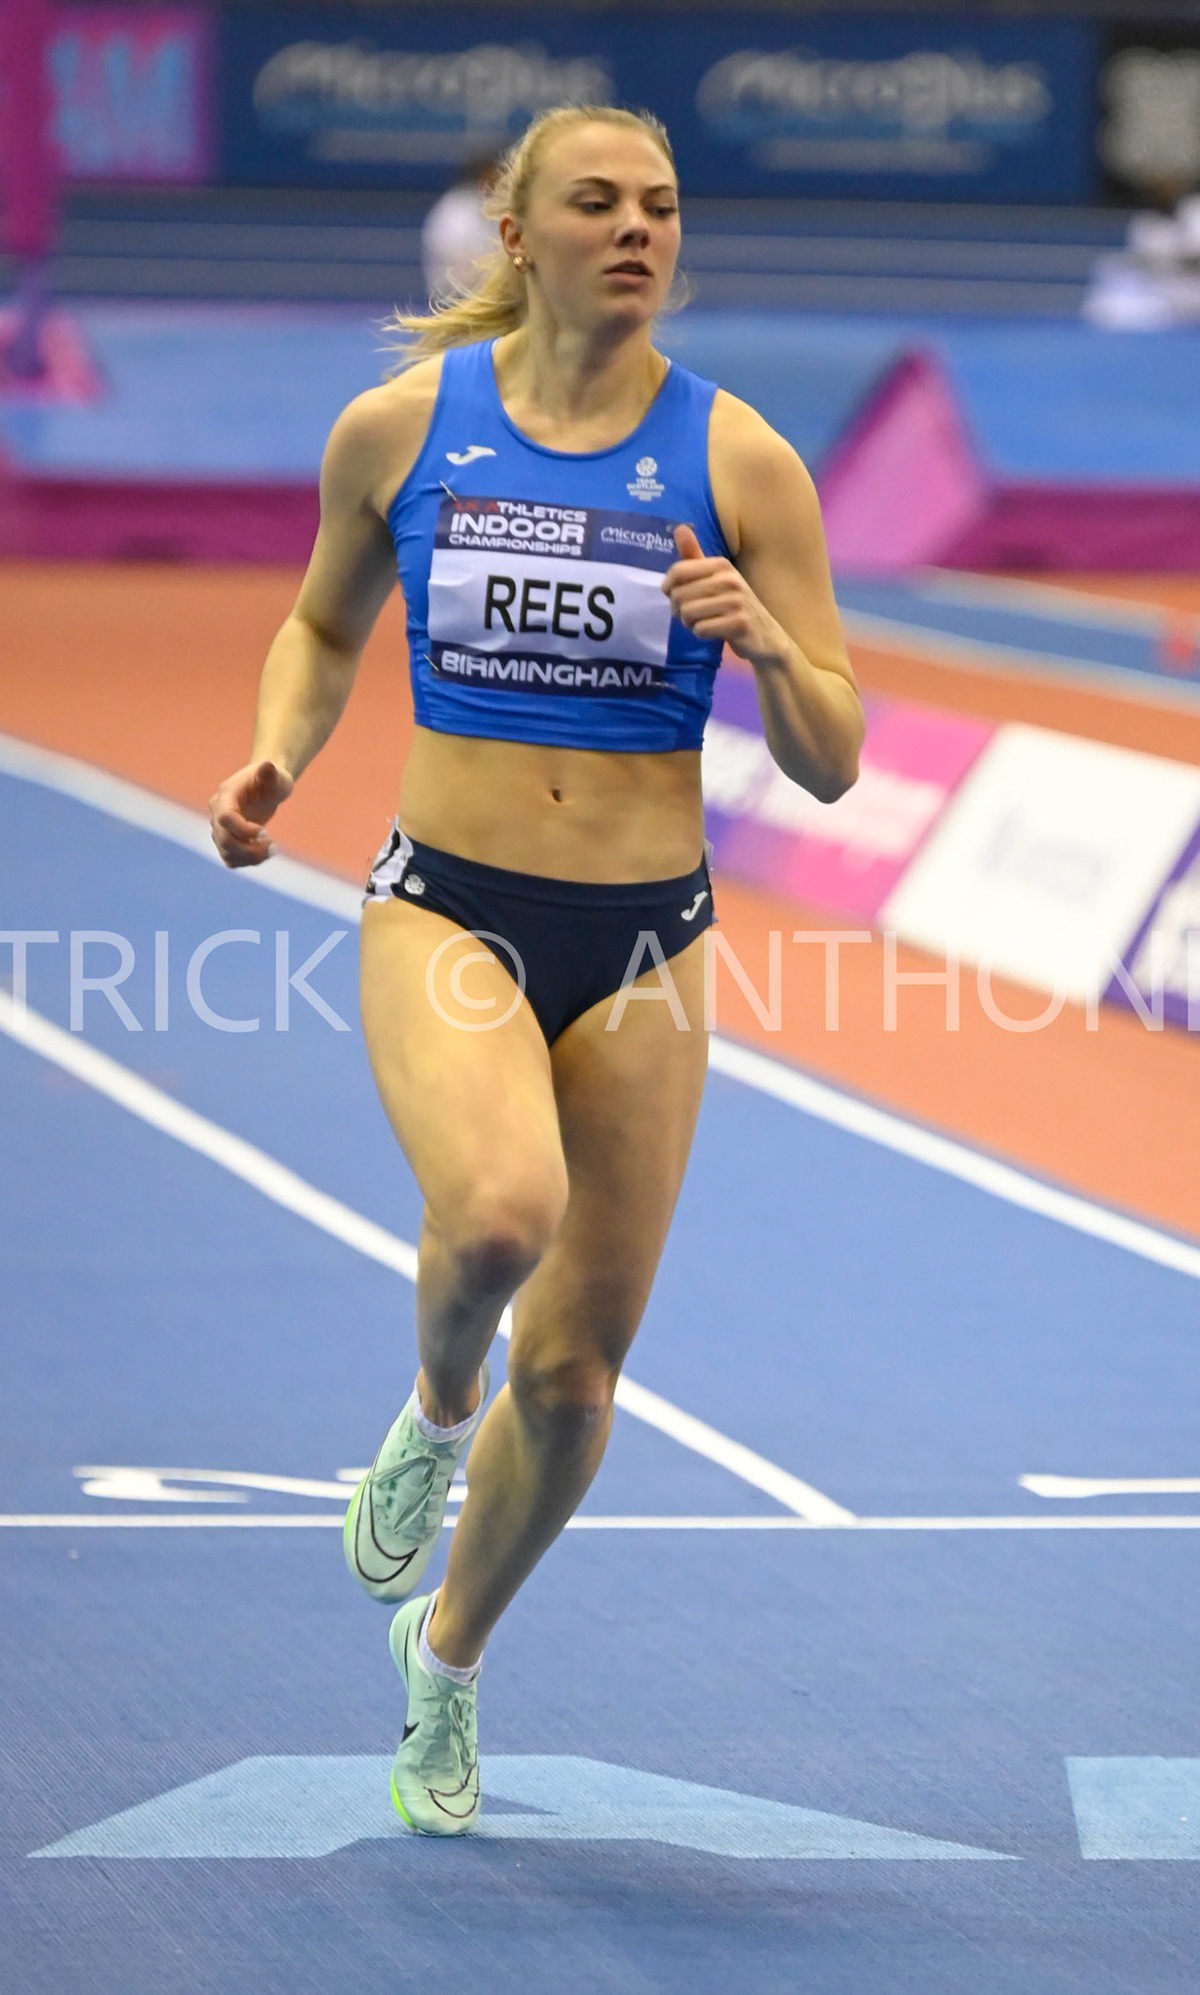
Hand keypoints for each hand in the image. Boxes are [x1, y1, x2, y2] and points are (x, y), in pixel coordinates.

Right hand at [208, 759, 293, 868]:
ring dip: (250, 858)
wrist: (267, 786)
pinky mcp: (226, 839)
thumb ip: (270, 774)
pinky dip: (247, 861)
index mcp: (227, 795)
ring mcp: (219, 827)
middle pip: (224, 839)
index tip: (264, 831)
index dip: (243, 829)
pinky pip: (230, 858)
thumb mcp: (277, 776)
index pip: (225, 818)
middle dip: (250, 849)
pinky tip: (263, 853)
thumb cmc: (273, 779)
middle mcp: (218, 811)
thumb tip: (267, 765)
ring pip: (226, 852)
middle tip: (273, 847)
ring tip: (272, 850)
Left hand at [661, 523, 782, 664]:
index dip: (668, 587)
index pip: (678, 571)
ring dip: (688, 623)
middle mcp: (730, 579)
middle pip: (679, 595)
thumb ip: (695, 556)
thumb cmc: (733, 604)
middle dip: (678, 610)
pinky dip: (701, 634)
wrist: (764, 634)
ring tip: (701, 622)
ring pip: (688, 614)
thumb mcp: (715, 577)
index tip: (672, 595)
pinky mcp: (739, 623)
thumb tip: (679, 527)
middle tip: (690, 614)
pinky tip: (713, 631)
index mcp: (722, 565)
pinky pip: (701, 629)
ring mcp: (737, 601)